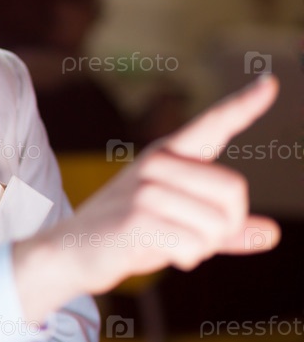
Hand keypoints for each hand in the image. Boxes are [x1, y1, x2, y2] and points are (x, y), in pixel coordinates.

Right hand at [15, 75, 279, 320]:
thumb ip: (224, 230)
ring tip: (168, 244)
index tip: (270, 84)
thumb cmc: (128, 235)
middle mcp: (157, 162)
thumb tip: (271, 233)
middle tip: (193, 239)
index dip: (244, 105)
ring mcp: (145, 187)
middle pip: (234, 191)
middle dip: (226, 227)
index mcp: (167, 155)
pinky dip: (185, 258)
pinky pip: (194, 244)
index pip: (212, 124)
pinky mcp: (137, 217)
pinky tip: (156, 251)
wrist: (70, 251)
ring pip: (217, 225)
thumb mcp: (179, 226)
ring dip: (201, 248)